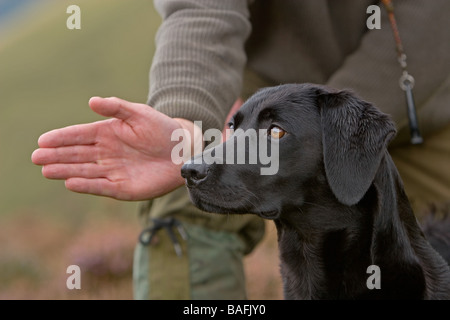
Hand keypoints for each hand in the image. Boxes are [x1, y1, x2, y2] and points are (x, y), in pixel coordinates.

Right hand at [31, 97, 200, 200]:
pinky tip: (70, 182)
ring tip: (46, 170)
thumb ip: (116, 107)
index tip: (43, 140)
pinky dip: (86, 185)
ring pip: (84, 171)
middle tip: (36, 157)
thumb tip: (91, 101)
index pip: (79, 136)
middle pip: (76, 154)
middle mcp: (106, 153)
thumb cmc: (162, 130)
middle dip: (56, 156)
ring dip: (65, 171)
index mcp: (107, 133)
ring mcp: (113, 171)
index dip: (61, 138)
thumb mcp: (139, 114)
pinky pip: (101, 186)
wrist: (183, 152)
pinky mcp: (123, 188)